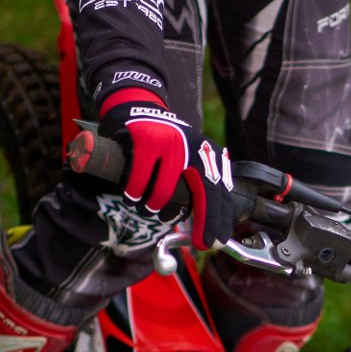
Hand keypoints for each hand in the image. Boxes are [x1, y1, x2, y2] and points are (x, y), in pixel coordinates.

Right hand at [95, 92, 235, 248]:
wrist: (138, 106)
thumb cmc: (164, 144)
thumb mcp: (189, 156)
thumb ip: (199, 184)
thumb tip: (209, 225)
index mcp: (206, 152)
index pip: (218, 190)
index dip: (217, 219)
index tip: (214, 242)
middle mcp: (193, 146)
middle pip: (203, 193)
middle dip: (203, 223)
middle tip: (199, 245)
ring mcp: (169, 142)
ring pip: (162, 192)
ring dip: (152, 207)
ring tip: (146, 208)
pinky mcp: (145, 139)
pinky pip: (138, 180)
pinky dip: (133, 193)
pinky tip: (132, 196)